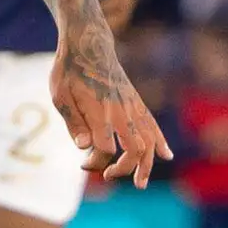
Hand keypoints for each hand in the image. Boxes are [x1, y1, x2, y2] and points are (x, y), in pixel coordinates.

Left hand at [52, 30, 172, 187]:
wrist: (89, 43)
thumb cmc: (69, 71)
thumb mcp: (60, 95)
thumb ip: (73, 122)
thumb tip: (84, 147)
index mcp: (100, 111)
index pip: (104, 149)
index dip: (95, 163)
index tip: (83, 164)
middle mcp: (120, 111)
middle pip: (134, 149)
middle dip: (123, 169)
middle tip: (107, 176)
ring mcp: (132, 106)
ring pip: (148, 140)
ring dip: (147, 164)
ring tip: (141, 183)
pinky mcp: (136, 102)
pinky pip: (153, 125)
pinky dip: (160, 142)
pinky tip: (167, 155)